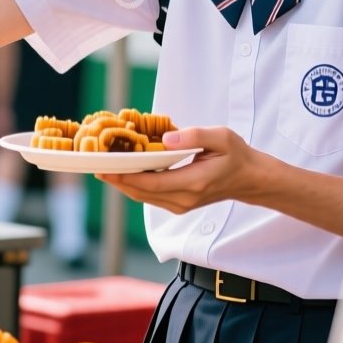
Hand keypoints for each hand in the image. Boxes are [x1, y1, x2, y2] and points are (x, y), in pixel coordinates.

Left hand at [97, 127, 272, 214]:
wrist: (249, 179)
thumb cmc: (236, 155)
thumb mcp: (222, 137)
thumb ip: (195, 136)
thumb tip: (166, 138)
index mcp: (194, 183)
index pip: (151, 183)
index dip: (125, 175)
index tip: (104, 166)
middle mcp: (184, 199)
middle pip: (140, 192)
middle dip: (116, 179)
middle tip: (93, 163)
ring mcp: (180, 205)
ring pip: (142, 196)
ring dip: (122, 182)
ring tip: (102, 165)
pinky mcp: (177, 204)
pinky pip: (149, 196)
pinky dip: (133, 184)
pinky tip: (123, 170)